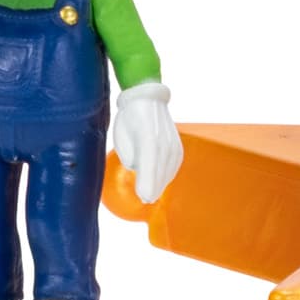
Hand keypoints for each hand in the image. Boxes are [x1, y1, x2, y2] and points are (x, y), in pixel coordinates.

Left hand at [113, 82, 183, 203]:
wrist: (148, 99)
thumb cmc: (129, 119)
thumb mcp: (121, 135)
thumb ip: (129, 155)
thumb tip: (136, 169)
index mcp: (148, 138)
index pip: (149, 165)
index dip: (146, 183)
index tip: (143, 197)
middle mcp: (164, 141)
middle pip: (161, 172)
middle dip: (153, 188)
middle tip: (145, 200)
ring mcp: (174, 144)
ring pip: (169, 171)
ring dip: (161, 183)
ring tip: (150, 194)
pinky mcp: (178, 146)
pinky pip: (174, 166)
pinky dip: (167, 175)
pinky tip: (161, 180)